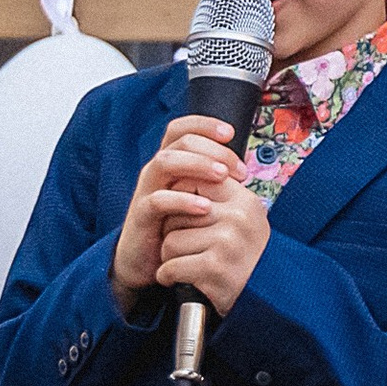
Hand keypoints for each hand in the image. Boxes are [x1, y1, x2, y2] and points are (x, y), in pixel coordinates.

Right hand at [111, 116, 246, 314]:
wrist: (149, 261)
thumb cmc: (178, 227)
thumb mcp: (196, 198)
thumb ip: (212, 182)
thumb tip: (245, 169)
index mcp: (171, 163)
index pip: (182, 129)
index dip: (205, 124)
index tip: (231, 133)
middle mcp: (156, 171)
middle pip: (179, 142)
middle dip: (212, 149)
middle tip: (237, 168)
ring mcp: (147, 191)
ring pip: (165, 162)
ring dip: (197, 165)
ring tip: (223, 177)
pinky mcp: (141, 215)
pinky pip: (158, 200)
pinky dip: (182, 200)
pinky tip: (205, 207)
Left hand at [155, 162, 268, 317]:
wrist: (265, 297)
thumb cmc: (244, 257)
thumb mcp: (241, 219)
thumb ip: (217, 197)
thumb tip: (181, 175)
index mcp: (243, 200)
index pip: (194, 181)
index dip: (180, 200)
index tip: (185, 217)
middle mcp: (237, 218)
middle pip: (176, 213)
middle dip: (173, 233)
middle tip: (190, 247)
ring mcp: (227, 243)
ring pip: (170, 241)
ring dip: (171, 258)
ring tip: (189, 264)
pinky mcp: (214, 269)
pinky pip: (171, 266)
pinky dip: (170, 277)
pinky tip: (183, 279)